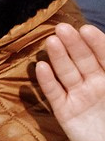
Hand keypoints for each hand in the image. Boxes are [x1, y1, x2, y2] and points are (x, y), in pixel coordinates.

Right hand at [36, 26, 104, 140]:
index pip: (103, 55)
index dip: (95, 42)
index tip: (86, 29)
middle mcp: (94, 83)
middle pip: (83, 60)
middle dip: (74, 44)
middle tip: (62, 29)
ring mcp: (78, 96)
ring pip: (67, 73)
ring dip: (59, 57)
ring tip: (51, 42)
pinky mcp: (64, 111)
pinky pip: (54, 94)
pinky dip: (47, 81)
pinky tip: (40, 67)